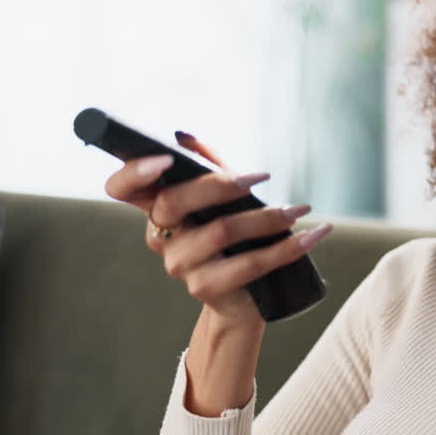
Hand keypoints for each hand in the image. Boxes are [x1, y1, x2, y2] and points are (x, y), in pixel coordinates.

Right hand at [102, 132, 331, 325]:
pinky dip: (287, 247)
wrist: (245, 298)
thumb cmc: (235, 238)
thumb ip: (208, 166)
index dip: (133, 172)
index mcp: (157, 208)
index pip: (121, 188)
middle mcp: (161, 236)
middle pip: (174, 202)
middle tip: (261, 178)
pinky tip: (314, 234)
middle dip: (219, 184)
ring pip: (219, 231)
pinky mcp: (205, 288)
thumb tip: (187, 137)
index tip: (164, 160)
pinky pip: (249, 264)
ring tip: (298, 210)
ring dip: (266, 217)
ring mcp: (180, 265)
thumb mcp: (224, 199)